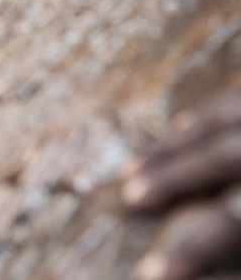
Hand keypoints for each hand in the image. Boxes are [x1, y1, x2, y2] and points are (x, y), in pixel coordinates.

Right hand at [122, 90, 240, 279]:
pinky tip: (183, 125)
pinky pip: (238, 99)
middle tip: (130, 200)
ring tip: (131, 168)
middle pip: (222, 157)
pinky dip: (208, 114)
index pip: (234, 217)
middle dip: (171, 179)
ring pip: (223, 124)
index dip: (192, 248)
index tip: (149, 273)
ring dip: (174, 147)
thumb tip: (209, 275)